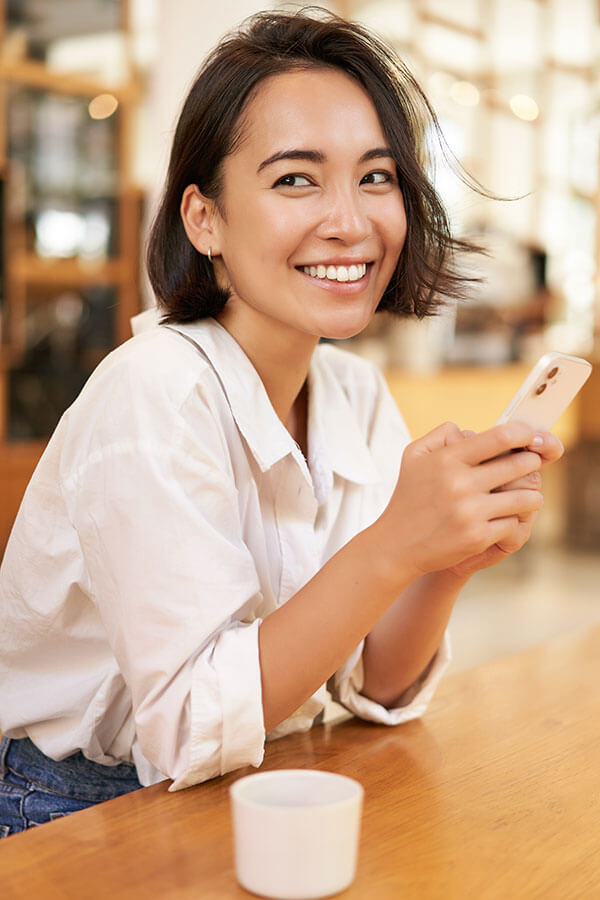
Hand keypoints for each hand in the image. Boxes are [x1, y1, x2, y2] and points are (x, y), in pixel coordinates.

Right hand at [376, 420, 545, 582]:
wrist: (396, 545)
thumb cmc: (409, 497)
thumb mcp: (414, 456)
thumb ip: (441, 434)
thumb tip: (471, 430)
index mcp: (447, 459)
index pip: (500, 437)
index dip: (524, 433)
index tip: (531, 436)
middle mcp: (459, 483)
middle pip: (520, 465)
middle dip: (532, 463)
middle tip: (530, 465)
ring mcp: (470, 512)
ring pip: (526, 497)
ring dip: (529, 495)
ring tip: (524, 495)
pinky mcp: (477, 537)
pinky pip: (514, 523)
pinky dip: (512, 521)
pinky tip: (502, 519)